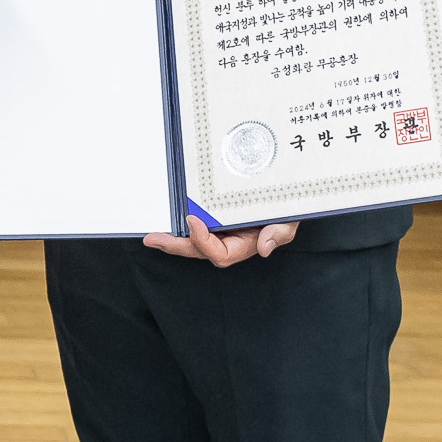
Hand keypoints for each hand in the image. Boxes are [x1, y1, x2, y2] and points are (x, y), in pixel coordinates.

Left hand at [143, 215, 298, 265]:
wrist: (283, 187)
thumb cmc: (286, 206)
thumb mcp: (289, 218)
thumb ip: (280, 233)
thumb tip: (264, 248)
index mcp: (245, 244)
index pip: (221, 254)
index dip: (203, 242)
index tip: (193, 220)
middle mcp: (229, 239)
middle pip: (199, 249)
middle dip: (176, 246)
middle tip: (153, 240)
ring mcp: (219, 227)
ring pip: (191, 238)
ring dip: (172, 238)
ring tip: (152, 236)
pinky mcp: (211, 212)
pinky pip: (193, 222)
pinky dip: (178, 222)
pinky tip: (163, 218)